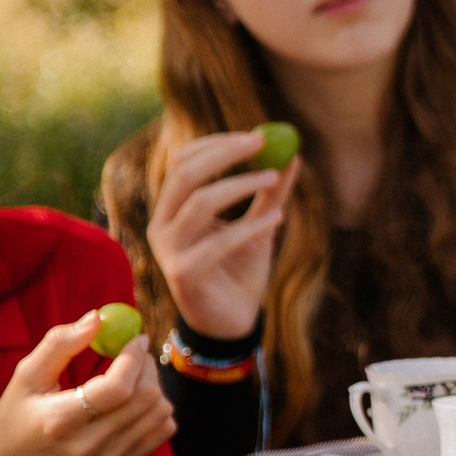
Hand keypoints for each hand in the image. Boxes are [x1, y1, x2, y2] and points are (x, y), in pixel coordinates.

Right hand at [0, 315, 174, 455]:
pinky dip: (158, 408)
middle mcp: (88, 444)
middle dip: (147, 367)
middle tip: (135, 354)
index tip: (136, 338)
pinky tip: (136, 401)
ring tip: (133, 376)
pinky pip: (163, 429)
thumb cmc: (17, 418)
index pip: (116, 388)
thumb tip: (96, 318)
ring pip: (159, 412)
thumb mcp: (26, 377)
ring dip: (155, 385)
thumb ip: (59, 344)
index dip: (134, 357)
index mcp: (60, 420)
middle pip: (145, 398)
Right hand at [146, 130, 298, 339]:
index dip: (217, 144)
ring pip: (199, 203)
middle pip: (184, 174)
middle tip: (262, 144)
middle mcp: (162, 224)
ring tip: (274, 179)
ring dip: (240, 186)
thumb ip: (271, 195)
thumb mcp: (259, 225)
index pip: (183, 161)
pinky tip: (277, 220)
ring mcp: (168, 249)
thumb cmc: (240, 269)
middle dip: (224, 154)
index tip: (257, 136)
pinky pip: (217, 241)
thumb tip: (292, 156)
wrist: (232, 320)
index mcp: (172, 208)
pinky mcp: (183, 273)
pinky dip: (249, 226)